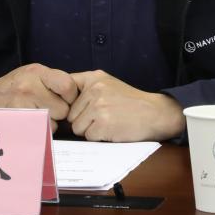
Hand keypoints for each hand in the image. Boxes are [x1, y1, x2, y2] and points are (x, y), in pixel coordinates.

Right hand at [0, 63, 78, 130]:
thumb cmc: (15, 86)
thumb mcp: (34, 74)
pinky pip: (41, 132)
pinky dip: (40, 130)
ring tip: (36, 114)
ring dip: (50, 123)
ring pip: (53, 124)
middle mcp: (30, 88)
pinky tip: (31, 122)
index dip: (70, 96)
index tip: (64, 98)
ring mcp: (22, 106)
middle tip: (47, 108)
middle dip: (59, 112)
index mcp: (37, 73)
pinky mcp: (18, 122)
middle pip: (63, 109)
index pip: (68, 86)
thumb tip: (78, 95)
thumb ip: (54, 81)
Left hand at [68, 70, 184, 141]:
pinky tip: (113, 130)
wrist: (155, 113)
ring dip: (91, 130)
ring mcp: (98, 106)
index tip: (75, 108)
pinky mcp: (103, 123)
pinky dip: (100, 137)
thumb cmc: (130, 102)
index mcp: (94, 77)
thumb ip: (86, 89)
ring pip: (77, 127)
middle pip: (70, 114)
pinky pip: (89, 137)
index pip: (64, 89)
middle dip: (83, 120)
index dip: (67, 103)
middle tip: (104, 117)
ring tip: (109, 123)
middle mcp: (94, 89)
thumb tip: (60, 104)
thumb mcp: (108, 84)